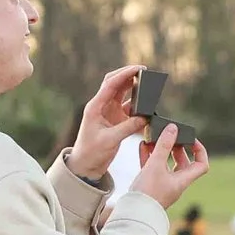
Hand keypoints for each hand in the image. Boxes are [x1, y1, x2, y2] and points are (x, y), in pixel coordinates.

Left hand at [69, 64, 150, 179]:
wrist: (86, 165)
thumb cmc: (91, 152)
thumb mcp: (110, 140)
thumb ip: (127, 127)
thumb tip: (145, 118)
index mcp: (95, 106)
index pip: (110, 84)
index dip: (125, 74)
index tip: (139, 68)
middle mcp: (101, 106)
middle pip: (116, 83)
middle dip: (129, 75)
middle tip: (146, 71)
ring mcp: (109, 112)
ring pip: (123, 94)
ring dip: (135, 88)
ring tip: (149, 85)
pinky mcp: (115, 120)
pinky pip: (129, 108)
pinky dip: (138, 106)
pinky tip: (147, 106)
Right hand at [128, 123, 209, 209]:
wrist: (133, 214)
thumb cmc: (148, 193)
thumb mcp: (156, 165)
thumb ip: (163, 146)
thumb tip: (172, 128)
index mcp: (183, 180)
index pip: (201, 164)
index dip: (199, 151)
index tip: (191, 140)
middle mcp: (175, 183)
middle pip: (183, 163)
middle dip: (177, 148)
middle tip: (169, 137)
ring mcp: (163, 185)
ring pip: (166, 165)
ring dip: (161, 151)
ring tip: (153, 139)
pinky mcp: (150, 186)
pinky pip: (152, 168)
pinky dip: (149, 157)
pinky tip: (142, 146)